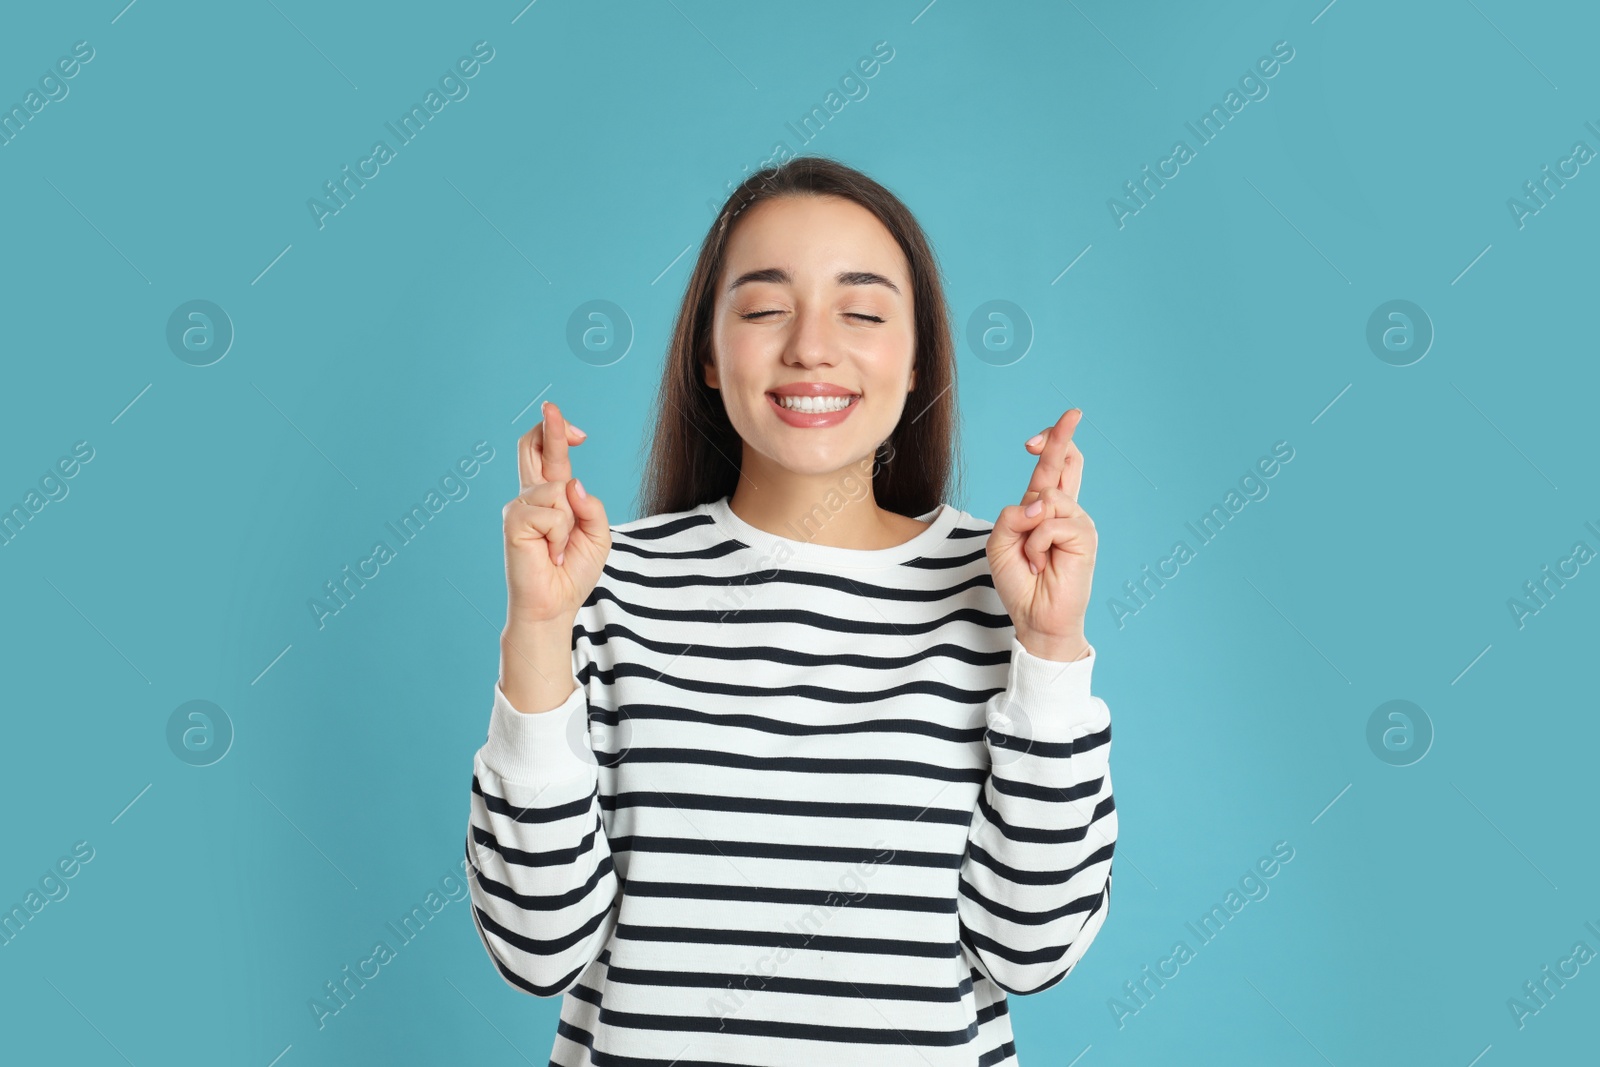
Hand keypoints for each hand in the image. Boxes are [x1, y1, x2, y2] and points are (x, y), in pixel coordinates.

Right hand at [502, 401, 611, 626]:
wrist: (555, 605)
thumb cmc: (572, 571)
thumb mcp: (597, 535)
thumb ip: (591, 506)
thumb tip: (572, 483)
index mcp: (550, 496)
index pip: (549, 455)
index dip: (558, 434)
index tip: (576, 430)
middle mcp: (531, 496)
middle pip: (533, 448)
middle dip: (549, 427)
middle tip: (552, 407)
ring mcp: (519, 506)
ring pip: (559, 489)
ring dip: (569, 524)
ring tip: (559, 549)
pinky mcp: (514, 521)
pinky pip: (553, 513)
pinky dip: (560, 536)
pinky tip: (551, 553)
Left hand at [985, 408, 1096, 660]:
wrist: (1036, 618)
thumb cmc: (1020, 582)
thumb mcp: (1000, 543)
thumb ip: (1011, 515)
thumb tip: (1039, 502)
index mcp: (1043, 509)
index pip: (1052, 468)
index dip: (1050, 444)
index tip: (1036, 438)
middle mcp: (1064, 511)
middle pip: (1067, 463)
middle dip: (1063, 436)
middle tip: (1073, 413)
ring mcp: (1077, 522)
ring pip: (1046, 498)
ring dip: (1028, 532)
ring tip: (1033, 559)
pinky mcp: (1085, 536)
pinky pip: (1049, 523)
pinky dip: (1036, 545)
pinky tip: (1042, 565)